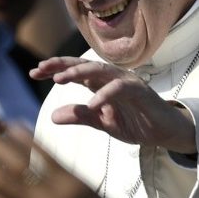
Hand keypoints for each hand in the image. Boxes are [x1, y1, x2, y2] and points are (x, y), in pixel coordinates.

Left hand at [30, 57, 195, 152]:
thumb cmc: (135, 122)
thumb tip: (53, 117)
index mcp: (101, 82)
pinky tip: (91, 104)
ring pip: (100, 71)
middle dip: (61, 65)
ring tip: (59, 80)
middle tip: (41, 69)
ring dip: (79, 73)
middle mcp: (112, 77)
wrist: (165, 133)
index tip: (34, 73)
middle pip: (84, 65)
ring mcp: (127, 81)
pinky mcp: (140, 91)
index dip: (55, 69)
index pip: (75, 71)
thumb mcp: (102, 122)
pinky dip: (105, 94)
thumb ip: (80, 116)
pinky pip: (120, 88)